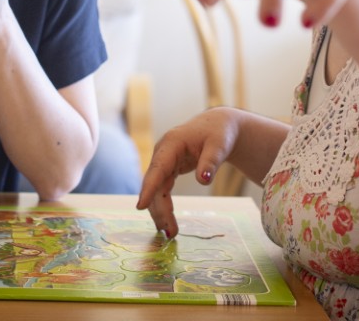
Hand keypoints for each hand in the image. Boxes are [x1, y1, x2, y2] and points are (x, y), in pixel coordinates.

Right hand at [136, 107, 238, 237]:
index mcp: (171, 143)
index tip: (140, 206)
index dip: (148, 188)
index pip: (157, 168)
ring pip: (156, 190)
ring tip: (170, 233)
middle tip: (170, 233)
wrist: (218, 126)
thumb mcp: (219, 146)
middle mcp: (162, 153)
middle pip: (155, 184)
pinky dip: (164, 206)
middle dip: (160, 209)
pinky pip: (162, 190)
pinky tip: (167, 222)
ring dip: (161, 211)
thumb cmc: (218, 133)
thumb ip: (211, 162)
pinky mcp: (168, 169)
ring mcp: (164, 161)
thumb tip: (203, 180)